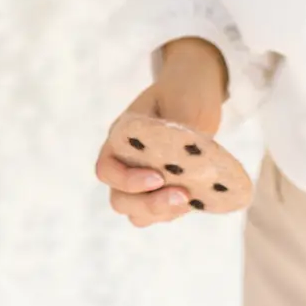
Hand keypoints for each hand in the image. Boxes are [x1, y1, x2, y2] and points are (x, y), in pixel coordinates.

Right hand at [95, 37, 227, 227]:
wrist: (196, 93)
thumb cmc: (184, 92)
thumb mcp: (182, 101)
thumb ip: (180, 129)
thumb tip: (185, 163)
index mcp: (121, 138)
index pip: (106, 170)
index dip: (126, 181)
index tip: (158, 177)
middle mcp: (126, 163)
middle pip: (120, 199)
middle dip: (148, 204)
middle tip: (183, 195)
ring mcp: (144, 180)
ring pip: (138, 213)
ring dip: (162, 212)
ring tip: (190, 199)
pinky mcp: (165, 190)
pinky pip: (161, 214)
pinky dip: (176, 212)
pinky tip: (199, 199)